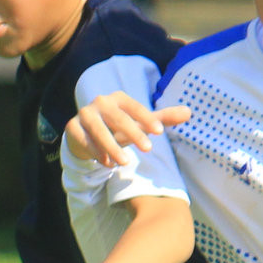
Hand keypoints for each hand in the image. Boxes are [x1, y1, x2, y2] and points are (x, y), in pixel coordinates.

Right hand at [65, 92, 191, 168]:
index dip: (147, 119)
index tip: (159, 132)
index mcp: (118, 98)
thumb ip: (162, 118)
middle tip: (149, 149)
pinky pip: (84, 140)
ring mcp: (84, 114)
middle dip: (133, 133)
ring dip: (112, 146)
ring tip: (125, 162)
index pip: (135, 107)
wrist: (85, 134)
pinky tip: (108, 164)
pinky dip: (96, 152)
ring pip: (99, 130)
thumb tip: (190, 112)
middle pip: (118, 118)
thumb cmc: (118, 127)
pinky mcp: (72, 127)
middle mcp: (100, 103)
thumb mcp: (140, 124)